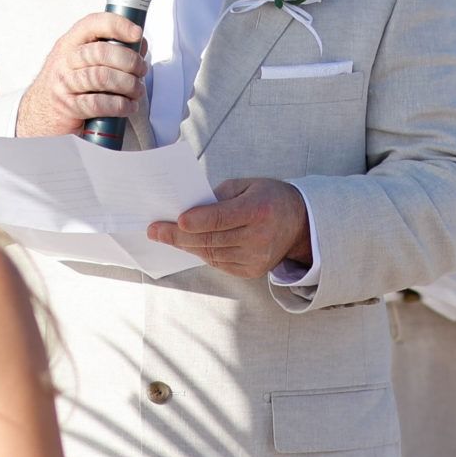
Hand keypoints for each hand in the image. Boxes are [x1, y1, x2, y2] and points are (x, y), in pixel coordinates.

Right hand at [16, 13, 146, 136]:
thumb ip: (110, 49)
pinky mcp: (67, 106)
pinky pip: (97, 103)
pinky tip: (128, 106)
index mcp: (70, 43)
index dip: (117, 25)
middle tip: (141, 70)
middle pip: (101, 52)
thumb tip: (139, 44)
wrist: (40, 111)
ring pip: (102, 77)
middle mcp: (64, 60)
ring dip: (128, 85)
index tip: (137, 33)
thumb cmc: (69, 83)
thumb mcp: (83, 61)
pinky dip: (119, 105)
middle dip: (129, 61)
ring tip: (137, 91)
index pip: (93, 24)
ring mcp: (63, 83)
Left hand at [148, 178, 310, 279]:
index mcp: (259, 210)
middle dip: (178, 236)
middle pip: (211, 239)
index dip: (197, 220)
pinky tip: (189, 244)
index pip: (222, 218)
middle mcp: (259, 237)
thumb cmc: (269, 198)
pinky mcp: (252, 271)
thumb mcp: (247, 185)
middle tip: (155, 231)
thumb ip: (219, 196)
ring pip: (211, 254)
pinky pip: (219, 263)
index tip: (176, 220)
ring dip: (186, 245)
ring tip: (166, 236)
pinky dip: (202, 253)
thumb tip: (188, 210)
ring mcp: (256, 258)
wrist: (300, 224)